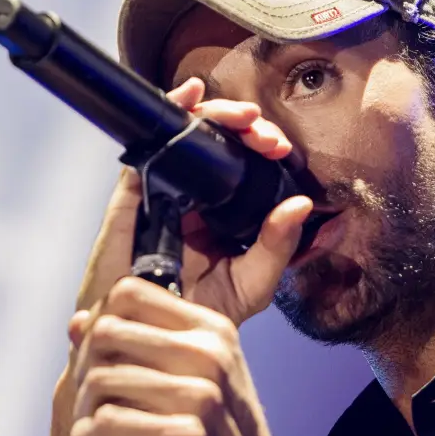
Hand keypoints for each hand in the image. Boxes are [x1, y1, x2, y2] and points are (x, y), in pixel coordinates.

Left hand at [68, 276, 294, 435]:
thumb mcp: (194, 379)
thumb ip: (140, 345)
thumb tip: (78, 322)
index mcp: (213, 330)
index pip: (130, 293)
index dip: (99, 322)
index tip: (97, 357)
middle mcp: (209, 355)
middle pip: (106, 333)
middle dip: (83, 369)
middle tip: (88, 401)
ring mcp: (200, 396)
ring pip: (99, 380)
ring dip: (82, 411)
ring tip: (91, 429)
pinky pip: (105, 422)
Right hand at [72, 77, 312, 326]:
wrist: (151, 340)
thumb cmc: (198, 315)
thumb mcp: (253, 282)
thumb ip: (278, 245)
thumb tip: (301, 204)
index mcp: (223, 212)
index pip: (244, 164)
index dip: (263, 147)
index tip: (282, 150)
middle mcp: (194, 197)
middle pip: (218, 143)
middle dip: (246, 128)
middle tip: (266, 137)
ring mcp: (163, 192)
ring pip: (187, 136)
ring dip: (216, 115)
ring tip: (243, 117)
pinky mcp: (132, 195)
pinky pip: (148, 147)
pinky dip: (169, 113)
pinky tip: (190, 95)